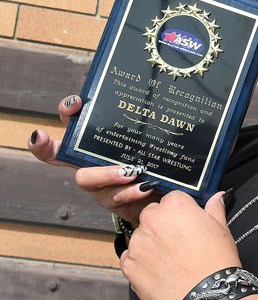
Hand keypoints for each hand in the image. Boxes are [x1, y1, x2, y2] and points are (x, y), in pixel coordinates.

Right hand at [28, 95, 156, 224]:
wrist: (167, 191)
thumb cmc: (156, 160)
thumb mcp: (152, 141)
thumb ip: (149, 126)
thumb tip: (160, 97)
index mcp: (97, 142)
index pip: (73, 124)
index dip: (67, 113)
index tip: (75, 103)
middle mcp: (90, 162)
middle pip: (60, 154)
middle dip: (49, 147)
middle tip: (47, 138)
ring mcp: (99, 183)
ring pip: (86, 178)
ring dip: (106, 173)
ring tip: (129, 171)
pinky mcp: (113, 202)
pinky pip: (114, 197)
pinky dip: (129, 191)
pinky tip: (144, 186)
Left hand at [121, 191, 240, 299]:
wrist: (205, 295)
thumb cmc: (216, 260)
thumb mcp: (221, 228)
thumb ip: (214, 208)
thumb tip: (216, 196)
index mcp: (175, 205)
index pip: (172, 200)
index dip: (181, 213)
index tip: (187, 225)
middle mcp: (152, 219)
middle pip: (152, 215)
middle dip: (162, 226)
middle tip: (178, 243)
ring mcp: (137, 242)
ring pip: (140, 237)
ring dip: (150, 244)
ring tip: (170, 261)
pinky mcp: (129, 264)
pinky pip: (130, 258)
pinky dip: (141, 263)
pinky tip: (159, 271)